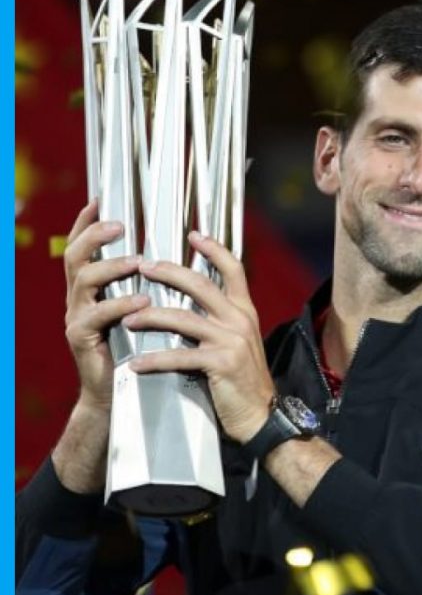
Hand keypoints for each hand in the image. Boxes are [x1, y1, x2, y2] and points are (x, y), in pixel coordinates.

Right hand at [63, 199, 150, 411]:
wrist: (122, 393)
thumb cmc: (139, 348)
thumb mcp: (143, 311)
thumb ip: (148, 285)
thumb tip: (173, 256)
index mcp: (94, 288)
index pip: (84, 247)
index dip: (88, 223)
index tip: (100, 200)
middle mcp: (80, 298)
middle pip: (75, 255)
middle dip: (96, 235)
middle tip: (121, 226)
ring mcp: (77, 316)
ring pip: (84, 280)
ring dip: (112, 268)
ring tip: (138, 262)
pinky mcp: (81, 338)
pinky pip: (97, 315)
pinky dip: (120, 305)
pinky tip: (141, 301)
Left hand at [124, 231, 272, 444]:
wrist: (263, 416)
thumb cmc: (244, 382)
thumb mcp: (239, 343)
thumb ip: (221, 322)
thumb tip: (191, 306)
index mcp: (245, 312)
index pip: (233, 270)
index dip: (213, 250)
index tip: (193, 234)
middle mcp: (240, 320)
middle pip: (201, 285)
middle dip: (169, 273)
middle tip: (143, 266)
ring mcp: (232, 341)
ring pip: (184, 318)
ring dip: (151, 317)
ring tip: (127, 318)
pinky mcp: (221, 364)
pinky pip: (180, 356)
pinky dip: (155, 359)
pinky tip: (136, 363)